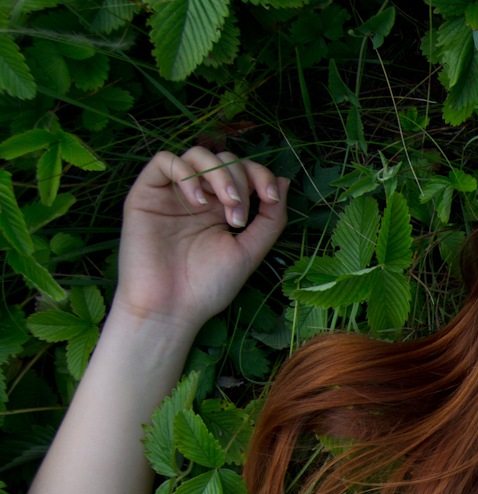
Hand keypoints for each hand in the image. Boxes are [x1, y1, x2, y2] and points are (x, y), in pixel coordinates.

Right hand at [114, 147, 287, 333]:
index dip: (260, 175)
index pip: (244, 172)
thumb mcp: (250, 250)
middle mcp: (198, 197)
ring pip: (197, 154)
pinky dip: (187, 173)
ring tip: (223, 207)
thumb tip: (283, 181)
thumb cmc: (209, 285)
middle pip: (224, 159)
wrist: (172, 307)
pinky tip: (198, 201)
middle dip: (240, 181)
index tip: (271, 199)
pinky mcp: (145, 194)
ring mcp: (172, 194)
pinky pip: (164, 160)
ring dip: (219, 174)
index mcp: (222, 208)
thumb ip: (270, 219)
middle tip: (238, 218)